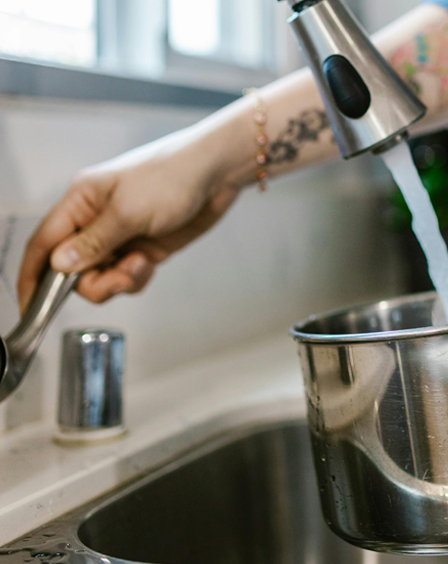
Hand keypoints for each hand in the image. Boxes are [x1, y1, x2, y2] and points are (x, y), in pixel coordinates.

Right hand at [17, 122, 248, 311]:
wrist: (217, 174)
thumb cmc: (172, 176)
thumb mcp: (128, 211)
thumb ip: (93, 242)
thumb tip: (59, 265)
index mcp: (81, 202)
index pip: (44, 244)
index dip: (34, 277)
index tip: (32, 308)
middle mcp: (96, 220)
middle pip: (74, 269)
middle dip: (94, 282)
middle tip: (120, 278)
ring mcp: (121, 236)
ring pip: (102, 276)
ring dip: (119, 280)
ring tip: (140, 264)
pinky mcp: (144, 247)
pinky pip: (127, 276)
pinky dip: (136, 278)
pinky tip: (149, 264)